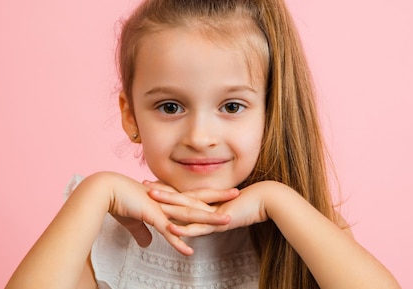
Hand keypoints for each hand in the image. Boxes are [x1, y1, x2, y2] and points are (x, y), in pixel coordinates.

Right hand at [98, 173, 230, 254]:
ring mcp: (162, 209)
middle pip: (198, 200)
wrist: (105, 191)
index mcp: (166, 198)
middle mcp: (168, 201)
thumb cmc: (118, 202)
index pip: (192, 196)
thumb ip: (143, 231)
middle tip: (238, 194)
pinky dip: (179, 242)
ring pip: (190, 214)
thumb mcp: (134, 220)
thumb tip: (147, 243)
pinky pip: (168, 232)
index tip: (225, 193)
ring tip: (227, 222)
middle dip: (218, 199)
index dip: (209, 195)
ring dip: (208, 219)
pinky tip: (189, 251)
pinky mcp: (151, 217)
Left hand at [147, 181, 273, 237]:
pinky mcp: (218, 223)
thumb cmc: (255, 204)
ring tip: (151, 198)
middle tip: (145, 184)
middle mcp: (209, 204)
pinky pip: (197, 227)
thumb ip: (222, 213)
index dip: (170, 188)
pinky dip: (183, 228)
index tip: (156, 183)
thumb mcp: (234, 210)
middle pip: (182, 196)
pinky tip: (170, 228)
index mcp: (210, 201)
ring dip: (168, 204)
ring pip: (186, 209)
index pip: (186, 194)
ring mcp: (212, 212)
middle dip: (162, 191)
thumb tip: (217, 215)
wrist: (268, 200)